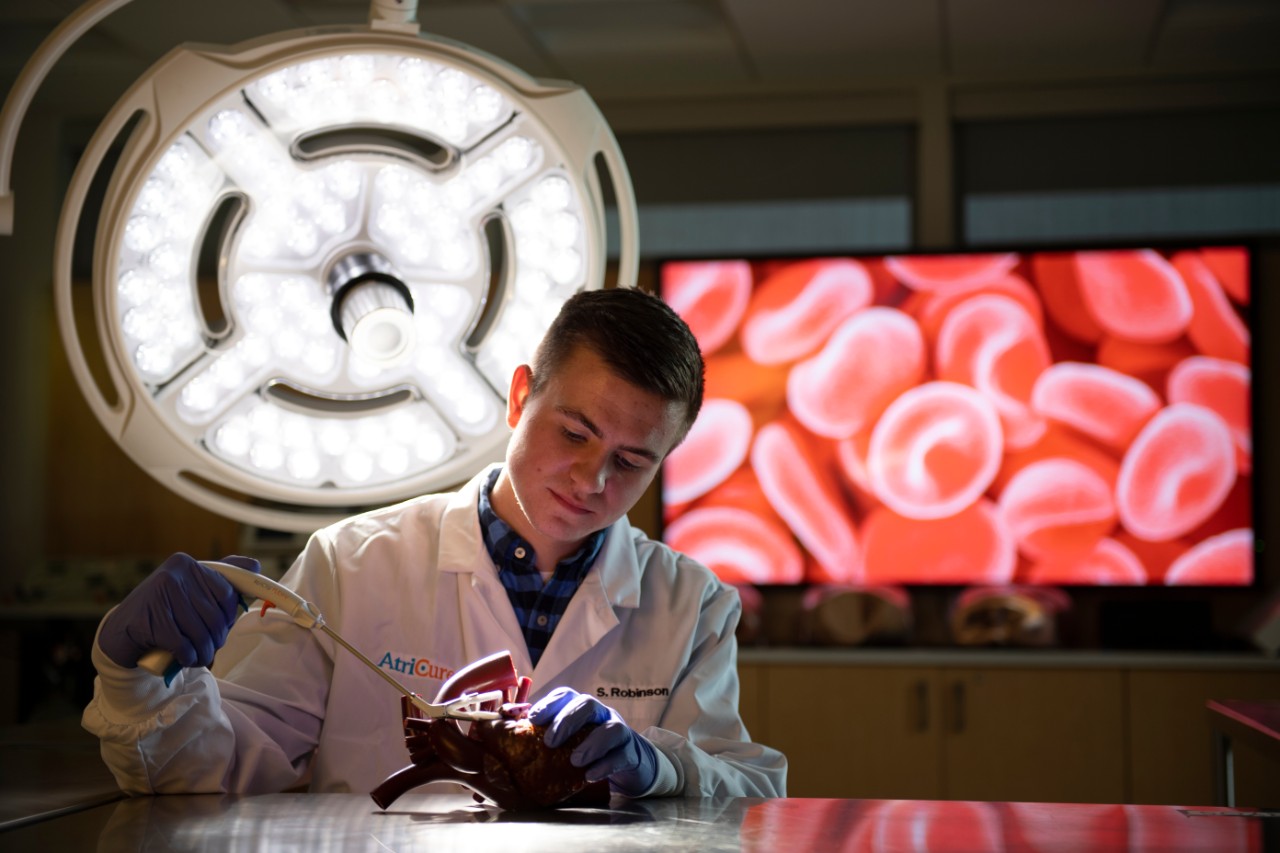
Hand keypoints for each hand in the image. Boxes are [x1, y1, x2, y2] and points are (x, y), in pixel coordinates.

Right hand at [98, 553, 260, 669]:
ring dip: (205, 652)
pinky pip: (182, 644)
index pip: (226, 593)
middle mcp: (173, 574)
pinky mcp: (148, 621)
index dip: (228, 616)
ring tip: (202, 657)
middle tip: (212, 648)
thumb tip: (255, 566)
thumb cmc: (164, 611)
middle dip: (217, 638)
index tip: (221, 627)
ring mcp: (158, 596)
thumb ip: (221, 576)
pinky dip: (189, 657)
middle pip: (214, 615)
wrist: (121, 633)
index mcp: (187, 564)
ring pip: (200, 632)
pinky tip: (188, 660)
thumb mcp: (191, 589)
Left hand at [528, 686, 658, 796]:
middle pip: (588, 705)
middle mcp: (601, 715)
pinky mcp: (631, 754)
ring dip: (592, 744)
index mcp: (582, 709)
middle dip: (568, 720)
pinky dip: (606, 765)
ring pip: (611, 729)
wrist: (628, 763)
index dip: (549, 704)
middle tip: (550, 742)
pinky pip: (622, 756)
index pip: (566, 696)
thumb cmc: (589, 748)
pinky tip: (590, 776)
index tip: (533, 719)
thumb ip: (546, 736)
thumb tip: (512, 732)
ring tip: (575, 761)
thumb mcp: (569, 740)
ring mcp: (620, 732)